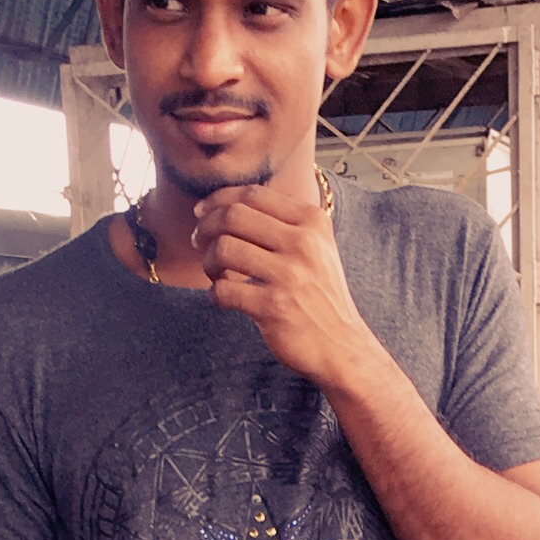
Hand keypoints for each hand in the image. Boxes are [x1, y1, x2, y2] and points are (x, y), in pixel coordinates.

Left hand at [191, 180, 378, 392]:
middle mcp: (302, 243)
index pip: (253, 194)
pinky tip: (222, 299)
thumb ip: (284, 222)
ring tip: (214, 274)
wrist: (341, 345)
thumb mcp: (317, 247)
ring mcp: (288, 275)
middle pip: (233, 216)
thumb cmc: (319, 295)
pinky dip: (214, 294)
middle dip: (206, 226)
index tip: (202, 212)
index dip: (219, 199)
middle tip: (198, 241)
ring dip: (208, 261)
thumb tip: (225, 205)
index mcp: (312, 221)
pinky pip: (224, 290)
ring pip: (224, 248)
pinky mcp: (273, 308)